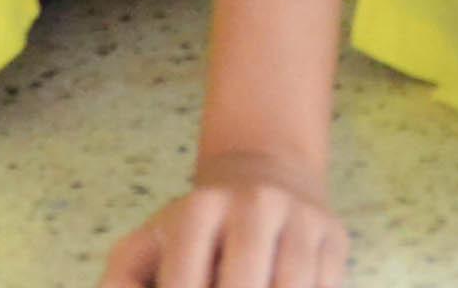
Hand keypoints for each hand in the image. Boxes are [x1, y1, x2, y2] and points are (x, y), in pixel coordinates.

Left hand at [105, 162, 345, 287]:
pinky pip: (325, 287)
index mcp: (201, 209)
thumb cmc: (194, 234)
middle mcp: (256, 204)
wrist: (266, 179)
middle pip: (245, 284)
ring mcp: (302, 219)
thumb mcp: (148, 247)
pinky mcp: (335, 238)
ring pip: (292, 286)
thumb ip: (122, 286)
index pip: (185, 285)